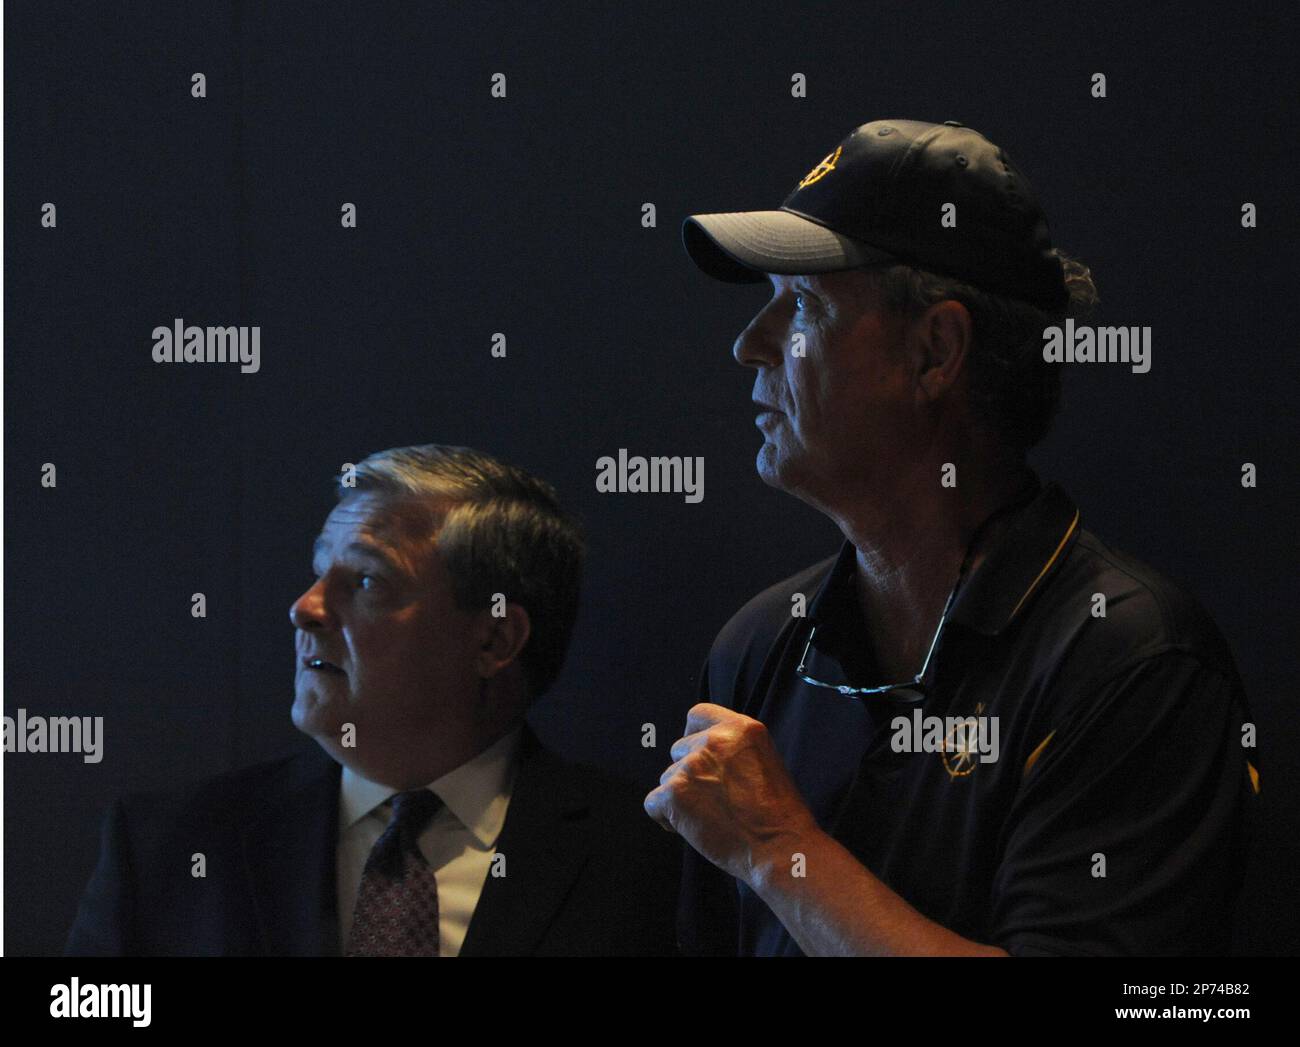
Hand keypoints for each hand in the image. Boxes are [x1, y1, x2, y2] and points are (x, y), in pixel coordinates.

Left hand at [644, 702, 820, 884]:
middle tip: (713, 800)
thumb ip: (733, 748)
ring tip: (711, 818)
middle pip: (679, 749)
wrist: (780, 847)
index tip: (700, 757)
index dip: (694, 736)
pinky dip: (666, 818)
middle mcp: (714, 741)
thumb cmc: (777, 814)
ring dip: (681, 797)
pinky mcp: (674, 793)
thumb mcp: (764, 760)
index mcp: (740, 728)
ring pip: (667, 777)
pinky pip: (653, 802)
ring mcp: (692, 766)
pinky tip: (693, 828)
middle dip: (689, 773)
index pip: (698, 714)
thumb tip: (701, 752)